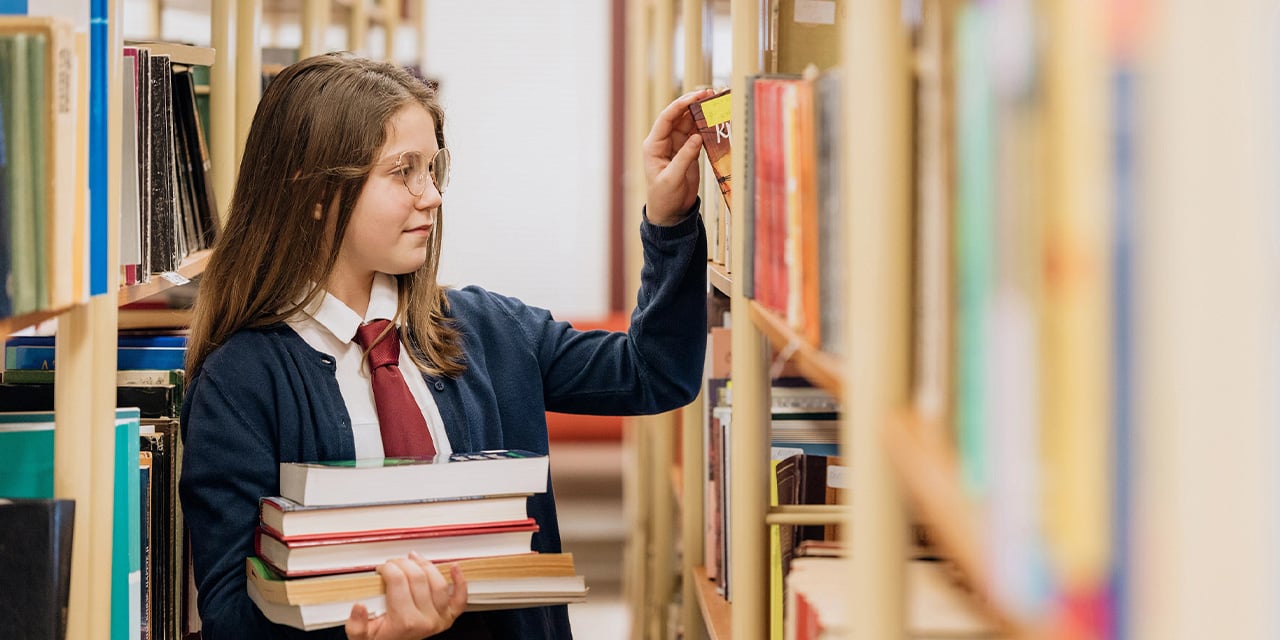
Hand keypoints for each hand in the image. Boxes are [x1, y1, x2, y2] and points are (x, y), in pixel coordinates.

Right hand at [345, 554, 467, 639]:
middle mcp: (425, 620)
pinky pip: (459, 598)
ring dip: (425, 565)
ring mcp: (440, 618)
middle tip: (393, 563)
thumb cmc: (380, 639)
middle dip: (402, 563)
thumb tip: (359, 606)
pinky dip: (460, 581)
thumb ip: (356, 624)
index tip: (381, 568)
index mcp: (404, 621)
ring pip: (437, 582)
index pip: (398, 581)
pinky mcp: (449, 616)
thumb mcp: (360, 637)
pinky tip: (454, 567)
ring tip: (412, 560)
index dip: (388, 568)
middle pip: (417, 577)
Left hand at [644, 89, 717, 225]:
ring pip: (689, 123)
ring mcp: (677, 145)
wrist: (670, 212)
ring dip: (700, 112)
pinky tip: (715, 118)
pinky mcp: (688, 151)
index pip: (666, 119)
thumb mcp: (673, 178)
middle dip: (692, 104)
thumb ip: (685, 157)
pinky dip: (706, 126)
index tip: (695, 97)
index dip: (680, 105)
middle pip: (678, 116)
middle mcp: (664, 142)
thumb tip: (697, 137)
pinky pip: (697, 133)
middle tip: (709, 94)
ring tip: (715, 101)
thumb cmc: (664, 197)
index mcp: (654, 145)